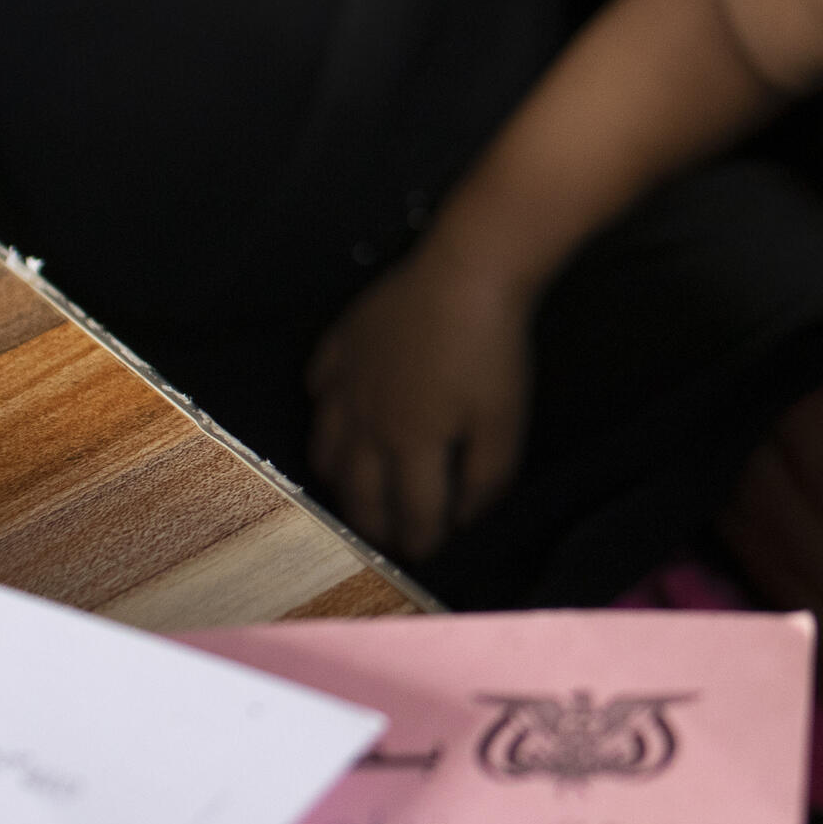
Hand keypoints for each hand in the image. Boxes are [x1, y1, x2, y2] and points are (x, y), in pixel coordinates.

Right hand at [304, 253, 530, 559]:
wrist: (468, 269)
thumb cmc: (493, 351)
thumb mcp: (505, 424)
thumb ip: (485, 481)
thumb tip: (462, 520)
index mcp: (409, 446)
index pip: (409, 513)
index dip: (419, 542)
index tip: (425, 555)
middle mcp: (365, 423)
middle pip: (357, 492)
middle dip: (372, 525)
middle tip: (385, 540)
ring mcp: (345, 383)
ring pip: (326, 449)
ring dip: (341, 480)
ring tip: (357, 491)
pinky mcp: (340, 345)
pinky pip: (317, 389)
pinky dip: (325, 413)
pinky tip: (337, 416)